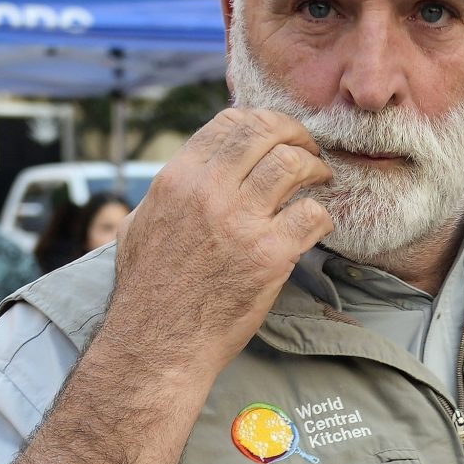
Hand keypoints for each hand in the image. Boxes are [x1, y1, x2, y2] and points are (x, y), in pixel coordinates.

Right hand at [104, 107, 333, 378]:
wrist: (160, 342)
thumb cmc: (149, 288)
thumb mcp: (142, 223)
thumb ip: (171, 191)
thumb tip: (194, 171)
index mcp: (177, 180)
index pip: (228, 123)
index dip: (261, 122)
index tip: (276, 134)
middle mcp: (208, 193)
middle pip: (265, 133)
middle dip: (295, 134)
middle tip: (309, 150)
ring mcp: (240, 223)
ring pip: (292, 166)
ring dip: (314, 168)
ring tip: (320, 180)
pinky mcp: (269, 256)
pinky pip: (311, 216)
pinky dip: (322, 215)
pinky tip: (318, 224)